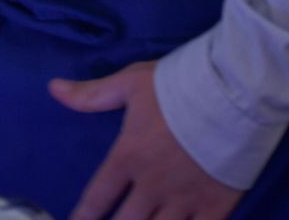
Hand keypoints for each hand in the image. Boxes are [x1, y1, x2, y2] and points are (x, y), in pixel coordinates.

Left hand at [52, 62, 241, 219]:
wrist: (235, 93)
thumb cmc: (180, 85)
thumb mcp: (131, 83)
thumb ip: (93, 95)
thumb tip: (53, 89)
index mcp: (128, 157)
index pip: (98, 196)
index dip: (83, 216)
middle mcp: (152, 185)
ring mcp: (185, 199)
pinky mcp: (216, 206)